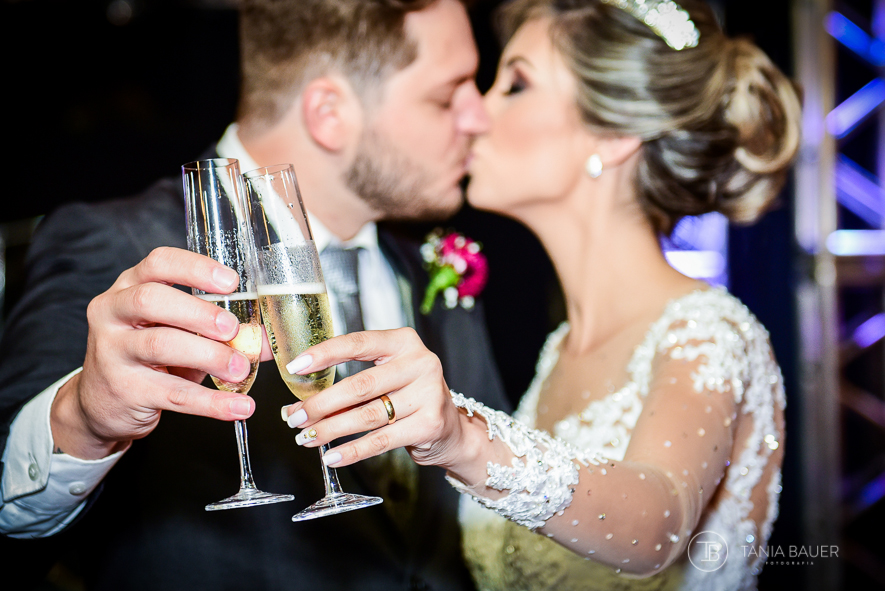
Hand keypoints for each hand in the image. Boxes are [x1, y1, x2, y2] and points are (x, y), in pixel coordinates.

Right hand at [51, 247, 271, 459]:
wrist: (101, 403)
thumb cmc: (147, 356)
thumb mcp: (177, 331)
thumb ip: (219, 329)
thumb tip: (268, 337)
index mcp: (130, 286)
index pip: (158, 263)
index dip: (195, 268)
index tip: (231, 282)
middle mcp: (114, 312)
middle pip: (151, 300)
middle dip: (198, 312)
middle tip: (232, 329)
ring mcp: (112, 351)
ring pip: (160, 345)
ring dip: (209, 356)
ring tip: (240, 369)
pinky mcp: (123, 389)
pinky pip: (172, 394)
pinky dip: (210, 402)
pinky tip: (238, 407)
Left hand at [281, 328, 471, 470]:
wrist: (451, 429)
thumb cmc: (409, 397)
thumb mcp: (386, 377)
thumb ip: (353, 382)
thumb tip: (302, 401)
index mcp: (403, 342)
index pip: (358, 342)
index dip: (324, 354)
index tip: (296, 367)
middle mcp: (420, 363)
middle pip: (359, 385)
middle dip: (321, 404)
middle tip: (295, 417)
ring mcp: (428, 394)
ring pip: (367, 415)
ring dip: (330, 429)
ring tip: (306, 438)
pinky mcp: (429, 424)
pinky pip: (380, 440)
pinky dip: (352, 451)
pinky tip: (332, 456)